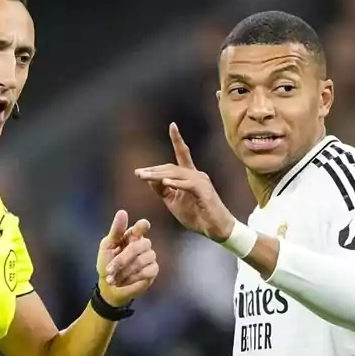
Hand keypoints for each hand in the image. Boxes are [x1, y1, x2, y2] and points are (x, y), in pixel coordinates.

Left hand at [97, 209, 158, 304]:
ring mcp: (150, 257)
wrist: (108, 286)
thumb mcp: (107, 246)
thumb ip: (115, 231)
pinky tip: (124, 281)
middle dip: (123, 259)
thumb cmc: (107, 264)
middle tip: (109, 270)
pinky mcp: (153, 271)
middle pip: (141, 245)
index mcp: (131, 236)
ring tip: (114, 279)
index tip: (143, 225)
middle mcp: (143, 244)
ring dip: (125, 271)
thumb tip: (122, 212)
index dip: (143, 226)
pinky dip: (133, 277)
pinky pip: (147, 271)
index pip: (142, 227)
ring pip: (143, 259)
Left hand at [136, 123, 235, 240]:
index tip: (172, 126)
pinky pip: (188, 184)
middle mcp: (196, 174)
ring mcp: (201, 181)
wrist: (216, 229)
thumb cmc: (197, 216)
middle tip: (138, 173)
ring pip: (176, 174)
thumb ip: (163, 190)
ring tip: (145, 177)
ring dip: (159, 176)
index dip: (178, 139)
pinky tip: (165, 183)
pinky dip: (176, 184)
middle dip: (154, 170)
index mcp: (190, 176)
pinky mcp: (204, 191)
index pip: (183, 154)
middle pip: (172, 167)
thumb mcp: (174, 203)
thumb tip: (150, 179)